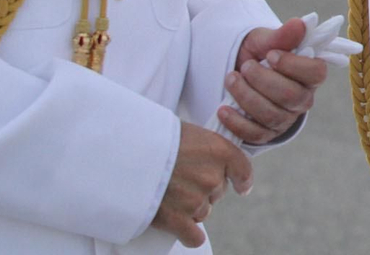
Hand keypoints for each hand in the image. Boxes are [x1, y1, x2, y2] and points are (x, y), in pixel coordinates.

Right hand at [151, 122, 252, 246]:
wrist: (127, 152)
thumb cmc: (154, 137)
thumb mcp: (187, 132)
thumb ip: (202, 149)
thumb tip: (204, 158)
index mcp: (219, 151)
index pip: (242, 169)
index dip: (242, 180)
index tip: (241, 187)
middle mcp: (212, 177)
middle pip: (217, 192)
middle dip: (202, 189)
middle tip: (180, 181)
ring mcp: (196, 200)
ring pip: (202, 212)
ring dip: (190, 208)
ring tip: (169, 195)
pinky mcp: (177, 219)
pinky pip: (193, 237)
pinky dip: (189, 235)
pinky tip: (182, 231)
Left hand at [218, 18, 329, 144]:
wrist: (239, 72)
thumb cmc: (258, 54)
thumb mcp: (266, 40)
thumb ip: (282, 35)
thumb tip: (300, 24)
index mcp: (311, 74)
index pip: (316, 72)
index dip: (293, 65)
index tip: (270, 55)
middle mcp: (303, 99)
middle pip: (291, 96)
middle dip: (263, 80)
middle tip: (245, 66)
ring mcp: (286, 119)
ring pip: (271, 115)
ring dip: (246, 96)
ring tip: (231, 79)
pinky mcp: (267, 134)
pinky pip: (255, 135)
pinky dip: (237, 122)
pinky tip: (223, 108)